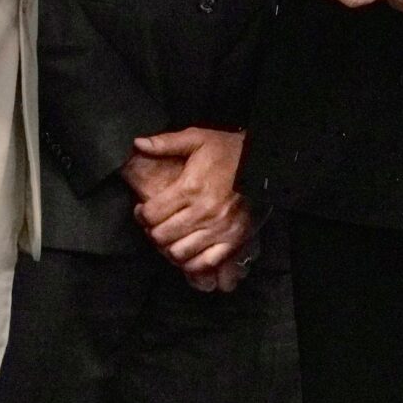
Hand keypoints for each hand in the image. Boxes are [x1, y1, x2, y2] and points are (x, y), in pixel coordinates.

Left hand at [127, 128, 250, 276]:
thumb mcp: (197, 139)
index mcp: (190, 188)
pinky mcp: (233, 240)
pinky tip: (188, 252)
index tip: (142, 211)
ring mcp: (219, 229)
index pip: (151, 214)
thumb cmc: (229, 151)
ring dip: (169, 247)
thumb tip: (138, 143)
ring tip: (171, 237)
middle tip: (156, 225)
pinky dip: (192, 263)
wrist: (264, 163)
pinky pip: (205, 263)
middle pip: (161, 236)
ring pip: (179, 252)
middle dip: (152, 231)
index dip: (141, 214)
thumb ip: (166, 142)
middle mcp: (203, 212)